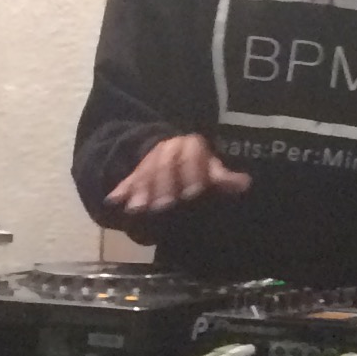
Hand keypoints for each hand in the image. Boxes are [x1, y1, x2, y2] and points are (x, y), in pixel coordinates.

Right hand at [111, 133, 247, 218]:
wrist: (173, 154)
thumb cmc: (199, 169)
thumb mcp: (212, 171)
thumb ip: (223, 179)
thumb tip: (243, 183)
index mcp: (190, 146)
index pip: (191, 154)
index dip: (192, 173)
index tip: (193, 193)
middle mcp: (168, 148)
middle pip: (164, 165)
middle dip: (163, 186)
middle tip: (163, 207)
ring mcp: (150, 160)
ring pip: (144, 173)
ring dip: (140, 192)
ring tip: (137, 209)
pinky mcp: (135, 172)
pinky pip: (127, 179)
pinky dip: (120, 190)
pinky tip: (113, 200)